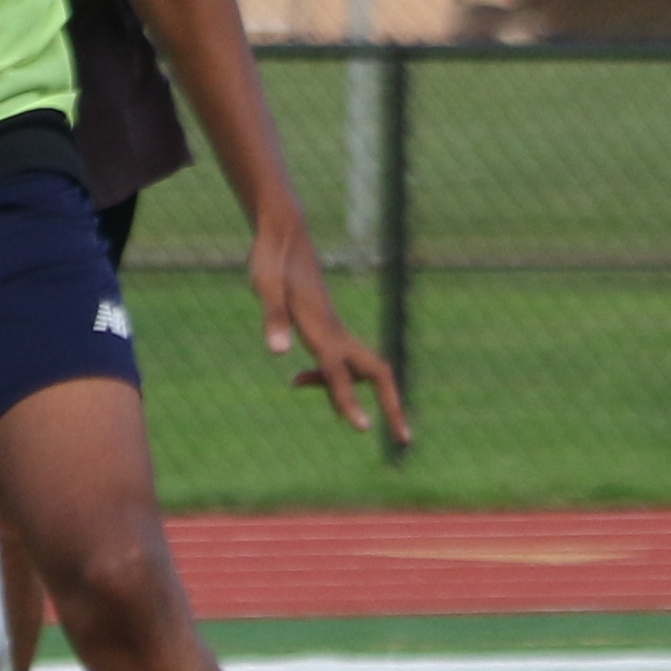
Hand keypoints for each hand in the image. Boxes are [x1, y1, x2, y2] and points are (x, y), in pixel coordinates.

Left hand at [248, 209, 411, 446]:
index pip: (339, 375)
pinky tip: (300, 380)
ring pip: (358, 368)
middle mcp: (333, 331)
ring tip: (350, 420)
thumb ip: (274, 320)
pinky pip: (339, 359)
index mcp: (321, 329)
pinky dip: (330, 378)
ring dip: (354, 394)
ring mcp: (332, 327)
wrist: (284, 231)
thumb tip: (278, 354)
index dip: (349, 403)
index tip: (365, 431)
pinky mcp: (324, 322)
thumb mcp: (265, 288)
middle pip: (375, 373)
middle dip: (391, 406)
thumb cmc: (272, 260)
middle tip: (405, 438)